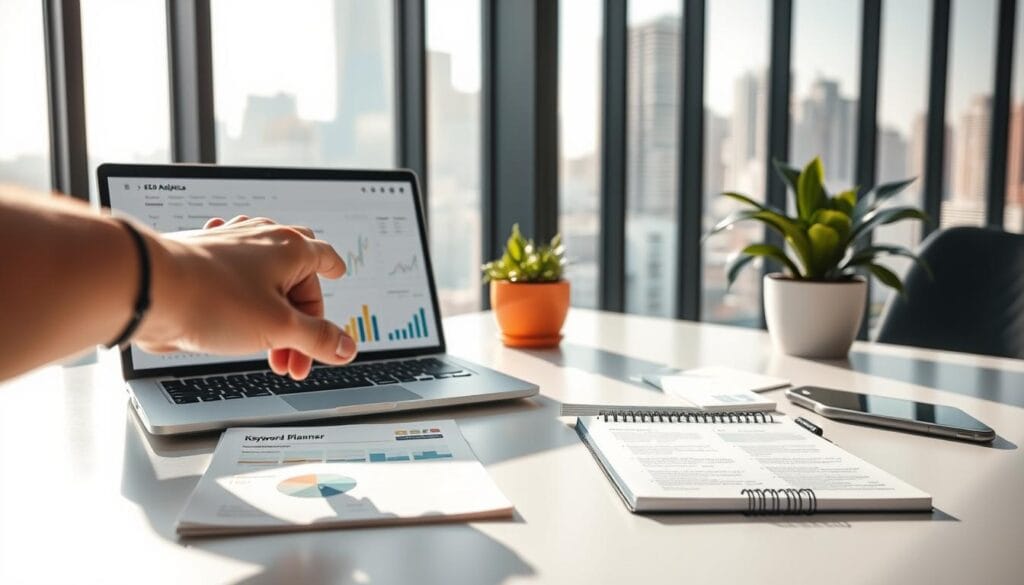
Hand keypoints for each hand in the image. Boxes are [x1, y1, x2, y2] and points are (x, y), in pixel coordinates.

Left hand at [134, 215, 356, 378]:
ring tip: (266, 344)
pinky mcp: (202, 258)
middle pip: (296, 271)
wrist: (148, 289)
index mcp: (289, 248)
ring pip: (264, 274)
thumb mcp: (278, 329)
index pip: (325, 258)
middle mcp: (261, 238)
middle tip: (298, 347)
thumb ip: (318, 339)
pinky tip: (235, 309)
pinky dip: (242, 293)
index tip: (339, 276)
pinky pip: (233, 272)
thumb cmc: (212, 298)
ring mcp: (229, 245)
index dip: (334, 274)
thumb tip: (347, 347)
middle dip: (301, 312)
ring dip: (272, 310)